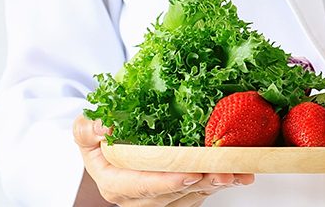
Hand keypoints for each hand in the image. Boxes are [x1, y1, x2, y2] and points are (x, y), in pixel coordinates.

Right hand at [73, 115, 254, 206]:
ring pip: (191, 195)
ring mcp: (160, 198)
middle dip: (199, 183)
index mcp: (115, 185)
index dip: (166, 182)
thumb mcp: (86, 129)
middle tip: (221, 171)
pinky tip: (238, 174)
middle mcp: (139, 198)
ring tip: (235, 172)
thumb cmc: (100, 137)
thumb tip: (102, 126)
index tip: (187, 173)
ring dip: (215, 185)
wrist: (111, 141)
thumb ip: (88, 129)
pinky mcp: (178, 194)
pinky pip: (201, 191)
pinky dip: (220, 182)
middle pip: (173, 194)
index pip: (142, 187)